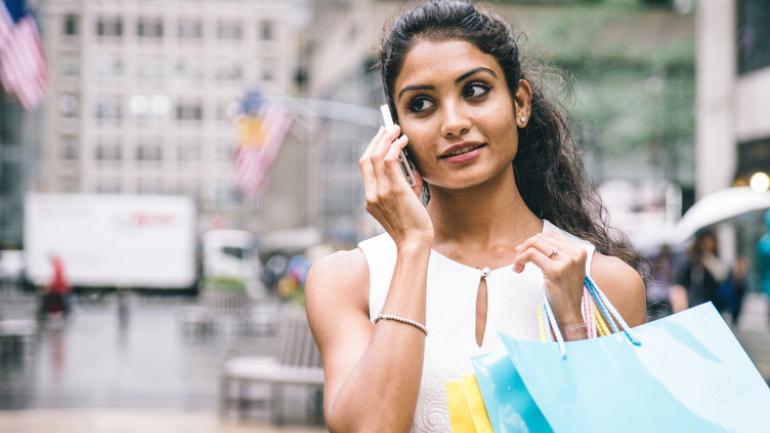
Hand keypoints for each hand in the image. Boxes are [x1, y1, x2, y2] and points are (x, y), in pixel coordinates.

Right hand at [359, 125, 432, 247]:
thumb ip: (404, 185)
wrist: (414, 243)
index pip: (364, 168)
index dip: (371, 149)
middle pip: (366, 158)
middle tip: (388, 128)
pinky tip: (403, 141)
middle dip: (377, 140)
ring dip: (386, 139)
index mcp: (370, 199)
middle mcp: (371, 194)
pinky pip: (390, 160)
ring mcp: (380, 192)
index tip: (381, 138)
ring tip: (396, 129)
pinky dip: (396, 146)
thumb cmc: (413, 226)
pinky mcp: (393, 189)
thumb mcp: (403, 203)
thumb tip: (411, 167)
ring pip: (376, 156)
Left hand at [512, 231, 586, 327]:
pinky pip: (531, 255)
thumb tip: (532, 241)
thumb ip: (557, 254)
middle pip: (542, 238)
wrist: (570, 314)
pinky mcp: (555, 271)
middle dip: (526, 246)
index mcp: (579, 251)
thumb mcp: (566, 269)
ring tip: (518, 266)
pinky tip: (518, 269)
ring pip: (535, 244)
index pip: (551, 235)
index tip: (524, 252)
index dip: (534, 241)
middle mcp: (575, 254)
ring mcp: (567, 262)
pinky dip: (520, 259)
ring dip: (521, 253)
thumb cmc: (564, 293)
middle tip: (518, 260)